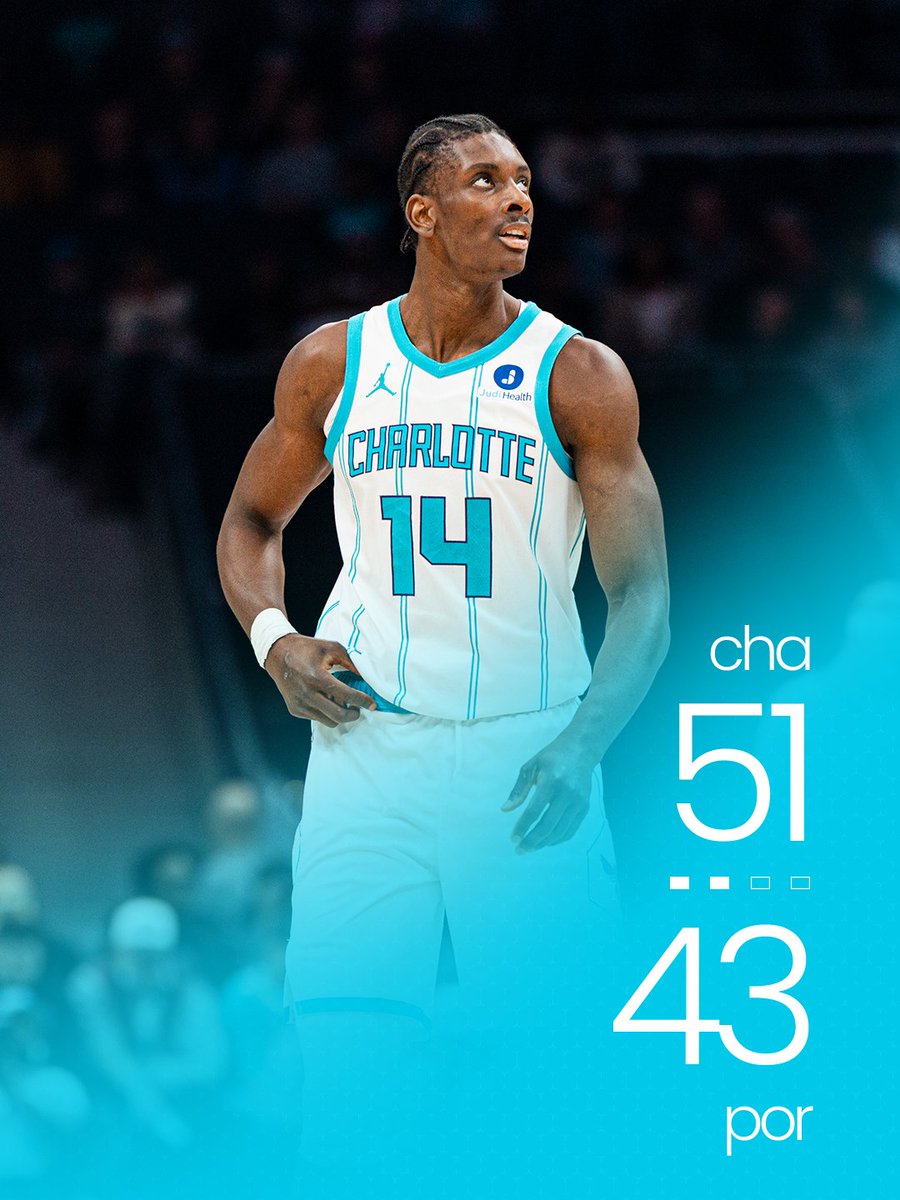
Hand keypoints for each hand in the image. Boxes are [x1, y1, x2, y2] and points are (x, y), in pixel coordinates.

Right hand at [265, 635, 376, 726]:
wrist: (277, 654)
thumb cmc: (307, 649)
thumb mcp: (331, 648)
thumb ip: (351, 662)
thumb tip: (367, 677)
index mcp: (316, 677)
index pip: (346, 695)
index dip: (362, 701)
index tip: (372, 704)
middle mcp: (307, 694)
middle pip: (338, 716)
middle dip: (353, 715)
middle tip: (358, 709)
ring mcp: (299, 704)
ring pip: (328, 720)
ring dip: (339, 714)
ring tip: (340, 701)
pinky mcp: (295, 709)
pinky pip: (317, 718)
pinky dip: (326, 712)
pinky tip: (325, 699)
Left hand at [501, 737, 594, 852]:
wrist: (580, 750)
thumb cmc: (551, 757)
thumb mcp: (530, 766)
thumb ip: (518, 790)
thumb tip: (505, 810)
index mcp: (551, 781)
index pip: (534, 810)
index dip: (522, 827)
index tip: (513, 838)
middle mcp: (567, 793)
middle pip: (548, 825)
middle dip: (532, 841)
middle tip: (519, 849)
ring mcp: (578, 801)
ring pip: (560, 831)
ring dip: (543, 843)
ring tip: (530, 847)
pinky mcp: (585, 807)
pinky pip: (571, 830)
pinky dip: (557, 839)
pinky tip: (545, 841)